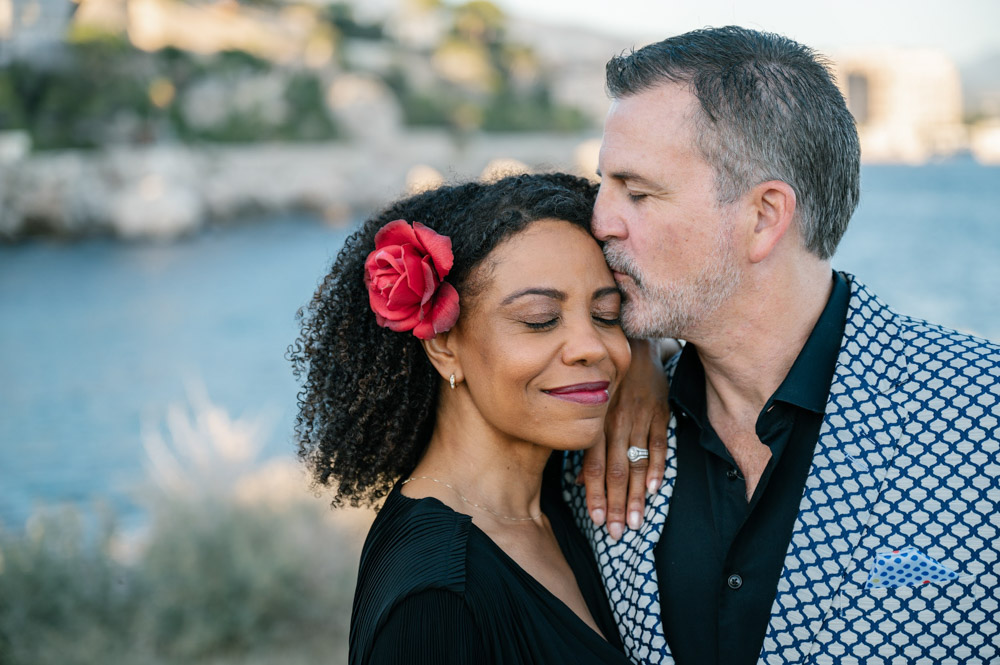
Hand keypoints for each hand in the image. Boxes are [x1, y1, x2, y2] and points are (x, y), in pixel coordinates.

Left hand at [579, 338, 671, 539]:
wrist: (633, 342)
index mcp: (595, 422)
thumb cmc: (604, 380)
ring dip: (637, 495)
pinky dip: (658, 467)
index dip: (594, 494)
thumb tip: (575, 481)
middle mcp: (616, 422)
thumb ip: (583, 442)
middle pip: (616, 470)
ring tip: (636, 522)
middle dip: (616, 504)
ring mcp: (640, 418)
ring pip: (638, 463)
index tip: (597, 521)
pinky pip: (660, 443)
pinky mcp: (660, 412)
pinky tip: (655, 490)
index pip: (593, 466)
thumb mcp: (589, 405)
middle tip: (617, 533)